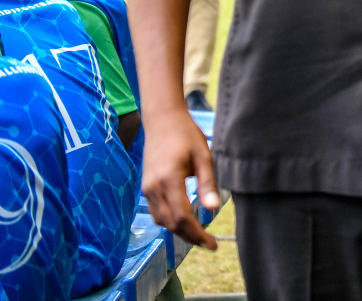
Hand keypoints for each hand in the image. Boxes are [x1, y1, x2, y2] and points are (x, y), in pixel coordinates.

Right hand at [141, 109, 220, 249]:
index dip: (197, 234)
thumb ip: (207, 183)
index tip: (212, 244)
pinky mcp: (146, 187)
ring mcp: (147, 188)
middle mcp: (153, 188)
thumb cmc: (186, 135)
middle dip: (190, 237)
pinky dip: (170, 220)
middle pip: (170, 224)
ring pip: (161, 220)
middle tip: (209, 243)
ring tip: (199, 234)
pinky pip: (156, 212)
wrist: (162, 120)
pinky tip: (184, 220)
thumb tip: (213, 209)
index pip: (182, 217)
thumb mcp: (203, 156)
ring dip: (179, 231)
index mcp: (169, 180)